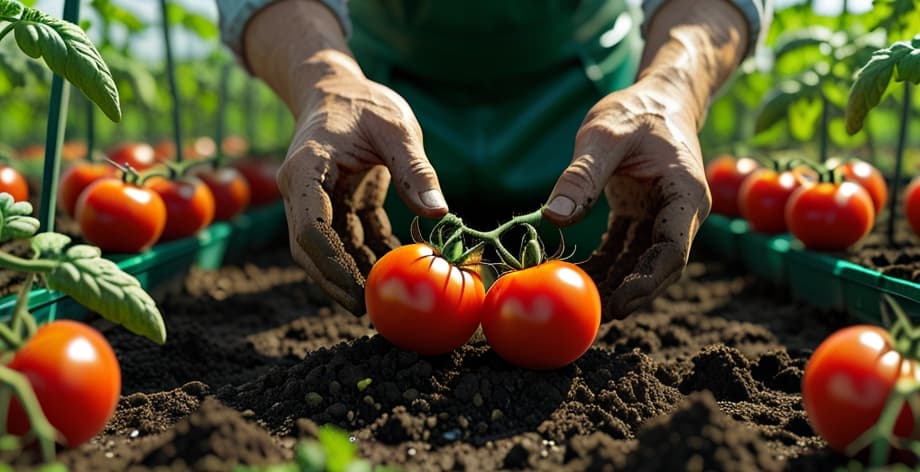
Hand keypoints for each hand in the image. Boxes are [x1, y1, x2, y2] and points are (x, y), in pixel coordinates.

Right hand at [277, 52, 447, 314]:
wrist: (339, 87)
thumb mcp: (396, 128)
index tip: (357, 293)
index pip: (311, 229)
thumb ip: (415, 169)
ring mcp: (317, 199)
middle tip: (370, 312)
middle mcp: (303, 190)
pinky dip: (370, 254)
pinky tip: (396, 271)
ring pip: (330, 248)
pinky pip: (350, 237)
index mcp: (307, 171)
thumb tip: (439, 213)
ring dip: (355, 273)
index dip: (332, 266)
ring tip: (387, 299)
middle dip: (337, 282)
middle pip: (312, 249)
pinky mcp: (336, 203)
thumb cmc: (366, 101)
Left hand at [542, 79, 709, 319]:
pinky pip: (624, 249)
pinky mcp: (641, 215)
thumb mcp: (605, 134)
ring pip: (639, 261)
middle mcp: (679, 211)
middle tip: (593, 319)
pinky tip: (578, 276)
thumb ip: (582, 175)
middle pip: (658, 265)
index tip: (619, 305)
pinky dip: (604, 265)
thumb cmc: (636, 109)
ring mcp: (661, 215)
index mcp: (684, 194)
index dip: (647, 283)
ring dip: (614, 284)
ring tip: (581, 305)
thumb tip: (553, 217)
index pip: (672, 250)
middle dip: (629, 294)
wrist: (656, 96)